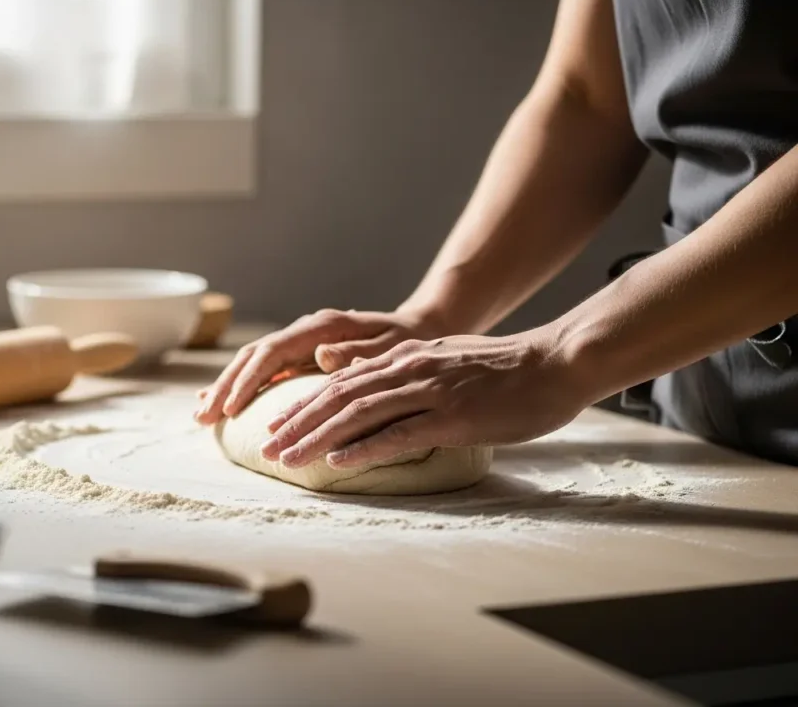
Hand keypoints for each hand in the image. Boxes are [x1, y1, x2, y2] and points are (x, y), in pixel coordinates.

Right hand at [194, 307, 447, 424]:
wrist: (418, 328)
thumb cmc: (407, 342)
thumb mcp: (391, 345)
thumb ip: (357, 351)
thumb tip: (321, 355)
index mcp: (321, 328)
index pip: (273, 352)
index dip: (249, 380)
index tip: (232, 409)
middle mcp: (304, 332)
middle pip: (253, 356)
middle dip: (225, 387)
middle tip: (203, 418)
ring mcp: (299, 343)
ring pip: (252, 363)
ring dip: (226, 389)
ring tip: (202, 416)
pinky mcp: (300, 357)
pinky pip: (262, 371)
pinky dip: (240, 387)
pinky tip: (220, 404)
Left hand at [259, 331, 590, 467]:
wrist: (556, 362)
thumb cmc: (505, 370)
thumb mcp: (447, 361)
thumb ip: (410, 373)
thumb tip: (380, 389)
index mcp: (405, 358)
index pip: (341, 382)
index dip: (304, 405)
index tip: (275, 425)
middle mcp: (410, 370)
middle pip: (339, 397)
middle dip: (297, 423)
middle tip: (266, 447)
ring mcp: (431, 392)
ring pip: (359, 414)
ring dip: (318, 438)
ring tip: (287, 459)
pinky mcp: (454, 416)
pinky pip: (401, 434)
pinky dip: (365, 448)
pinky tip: (339, 462)